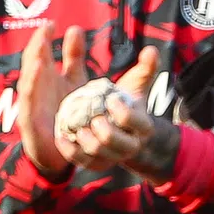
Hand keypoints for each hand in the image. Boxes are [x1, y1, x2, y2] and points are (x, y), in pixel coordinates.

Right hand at [17, 22, 86, 177]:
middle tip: (46, 27)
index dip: (45, 38)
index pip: (44, 53)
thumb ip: (74, 57)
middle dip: (38, 45)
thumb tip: (75, 28)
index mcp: (47, 77)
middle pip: (34, 62)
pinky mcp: (29, 120)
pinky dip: (31, 86)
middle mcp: (37, 87)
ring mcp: (31, 103)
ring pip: (29, 79)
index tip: (53, 23)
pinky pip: (29, 101)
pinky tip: (36, 73)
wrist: (60, 151)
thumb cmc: (66, 113)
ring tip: (41, 46)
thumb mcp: (75, 81)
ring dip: (33, 63)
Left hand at [55, 48, 163, 173]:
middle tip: (94, 118)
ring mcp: (111, 157)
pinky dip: (70, 150)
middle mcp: (129, 145)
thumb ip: (144, 69)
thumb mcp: (134, 87)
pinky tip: (62, 136)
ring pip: (98, 154)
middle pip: (118, 143)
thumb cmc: (125, 104)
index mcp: (142, 127)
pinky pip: (81, 161)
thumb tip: (151, 50)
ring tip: (79, 127)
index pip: (137, 123)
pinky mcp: (93, 163)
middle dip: (105, 132)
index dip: (124, 114)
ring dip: (87, 141)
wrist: (119, 130)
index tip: (111, 100)